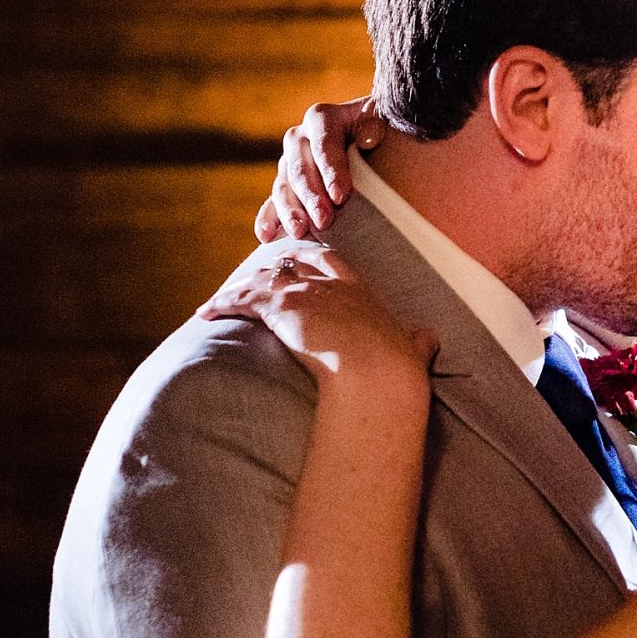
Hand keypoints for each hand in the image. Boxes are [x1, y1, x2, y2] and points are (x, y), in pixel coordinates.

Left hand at [201, 242, 434, 391]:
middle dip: (272, 269)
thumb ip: (419, 343)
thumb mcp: (413, 350)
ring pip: (261, 280)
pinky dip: (221, 304)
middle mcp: (329, 285)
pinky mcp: (279, 306)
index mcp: (360, 293)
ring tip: (219, 302)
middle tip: (254, 278)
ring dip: (238, 290)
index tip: (301, 266)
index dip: (314, 264)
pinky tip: (206, 313)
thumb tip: (430, 340)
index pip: (333, 265)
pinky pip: (241, 299)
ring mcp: (303, 292)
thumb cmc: (396, 370)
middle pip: (293, 264)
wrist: (376, 373)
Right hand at [257, 96, 386, 240]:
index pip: (324, 144)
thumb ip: (375, 125)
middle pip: (300, 169)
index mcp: (321, 119)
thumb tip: (368, 138)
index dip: (330, 170)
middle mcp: (299, 139)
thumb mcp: (382, 121)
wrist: (373, 142)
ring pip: (283, 188)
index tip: (341, 196)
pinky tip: (265, 236)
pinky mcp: (286, 188)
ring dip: (289, 212)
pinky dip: (268, 220)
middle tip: (324, 221)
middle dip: (311, 197)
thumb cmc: (381, 133)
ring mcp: (289, 164)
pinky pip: (272, 204)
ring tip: (299, 231)